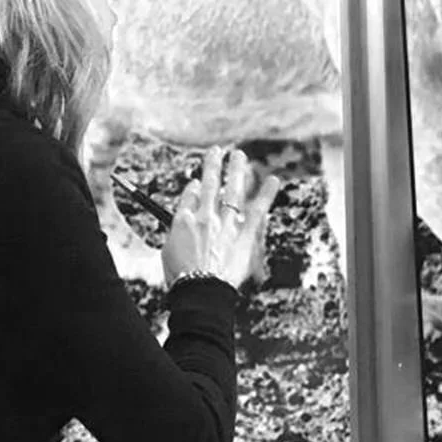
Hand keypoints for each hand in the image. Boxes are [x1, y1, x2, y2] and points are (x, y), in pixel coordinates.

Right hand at [161, 146, 281, 289]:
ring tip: (239, 155)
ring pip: (232, 190)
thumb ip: (176, 231)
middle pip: (209, 184)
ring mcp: (226, 223)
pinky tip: (273, 180)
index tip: (196, 182)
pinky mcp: (245, 234)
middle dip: (212, 165)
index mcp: (183, 221)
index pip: (190, 196)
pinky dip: (266, 194)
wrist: (201, 291)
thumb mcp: (168, 252)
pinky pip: (258, 210)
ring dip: (236, 170)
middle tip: (217, 150)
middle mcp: (206, 216)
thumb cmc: (181, 278)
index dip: (194, 187)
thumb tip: (184, 214)